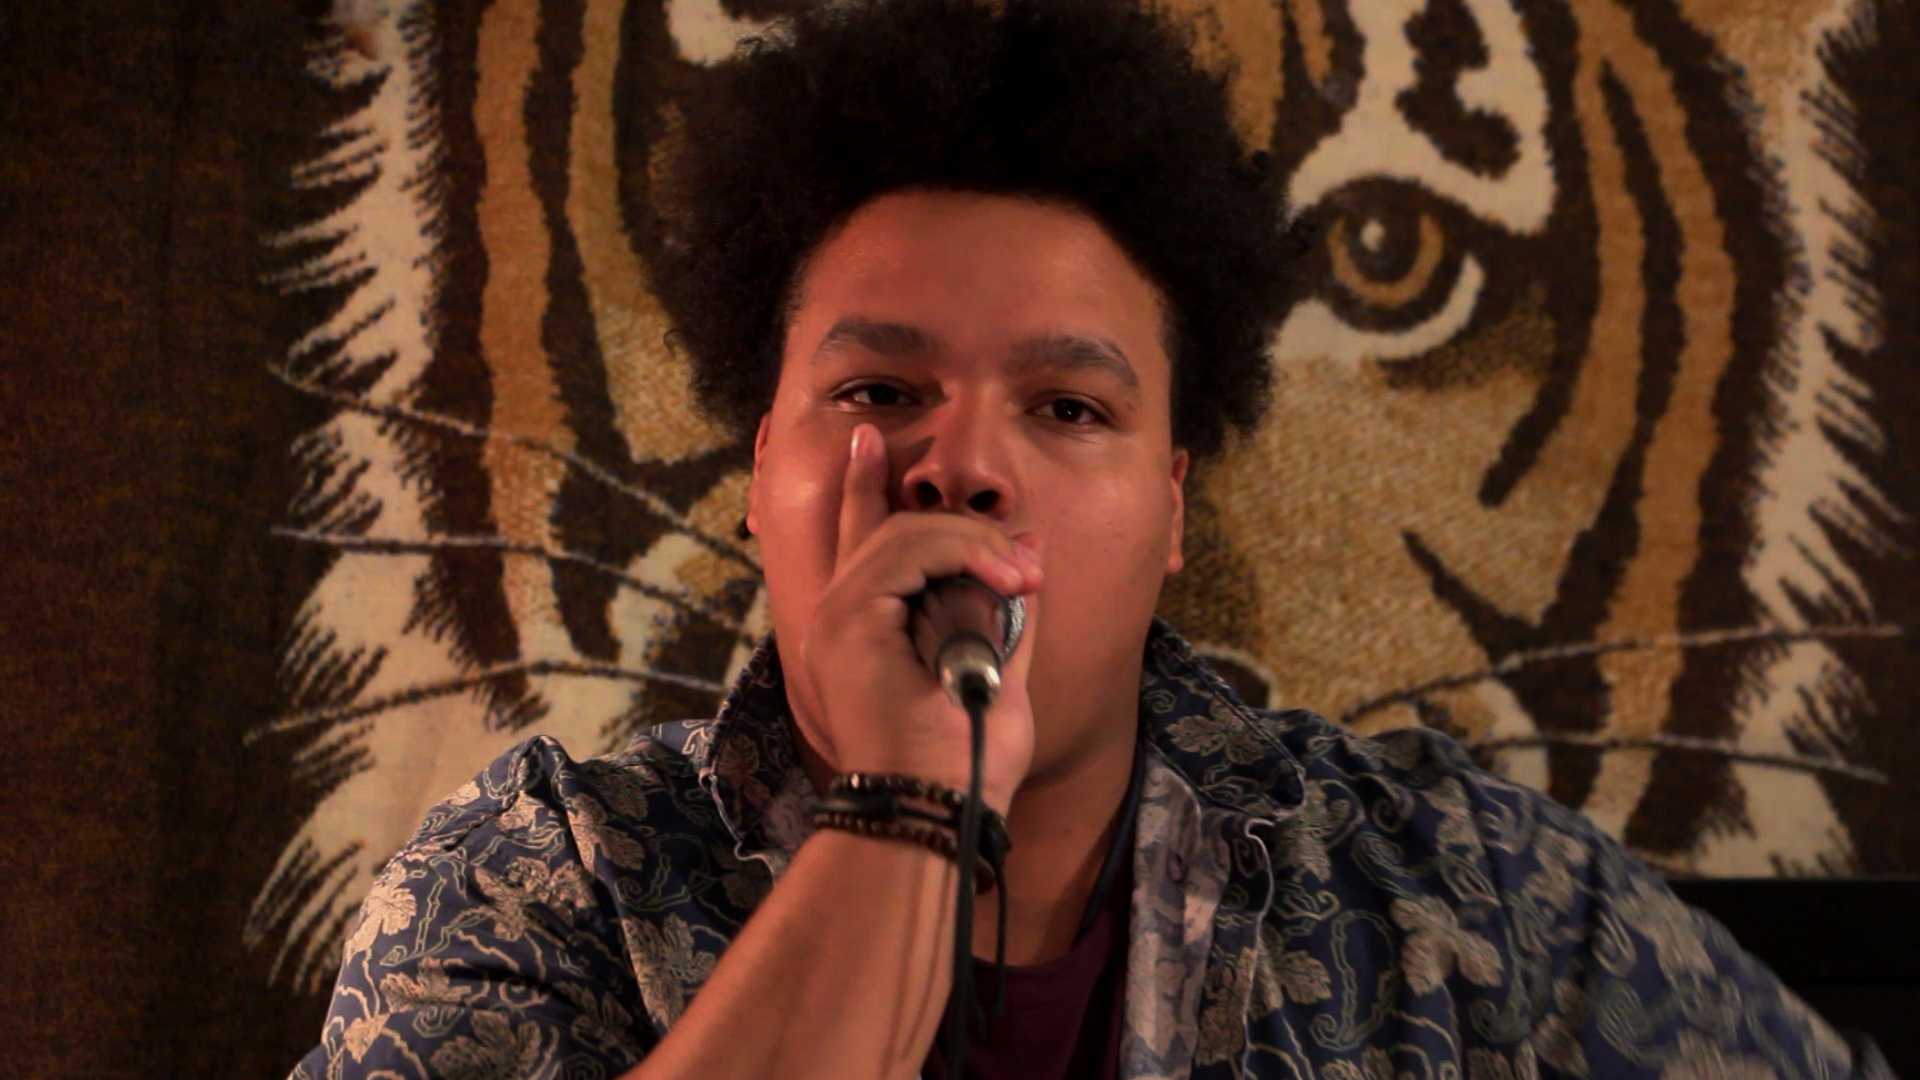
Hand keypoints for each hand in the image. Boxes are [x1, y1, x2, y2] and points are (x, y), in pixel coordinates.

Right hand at [796, 424, 1041, 815]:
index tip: (867, 443)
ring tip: (1019, 576)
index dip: (862, 488)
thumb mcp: (1001, 670)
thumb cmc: (965, 759)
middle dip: (963, 526)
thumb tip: (1028, 541)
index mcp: (865, 630)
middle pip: (891, 528)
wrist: (940, 807)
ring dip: (973, 542)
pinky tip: (1003, 575)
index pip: (860, 538)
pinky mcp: (852, 619)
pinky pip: (909, 550)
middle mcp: (842, 617)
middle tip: (1023, 562)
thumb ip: (1008, 605)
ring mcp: (840, 616)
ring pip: (905, 533)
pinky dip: (962, 551)